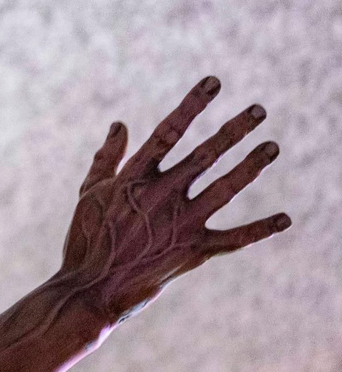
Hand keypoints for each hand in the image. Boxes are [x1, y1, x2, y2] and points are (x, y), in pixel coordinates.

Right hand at [57, 76, 290, 324]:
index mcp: (135, 176)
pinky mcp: (193, 250)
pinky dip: (259, 229)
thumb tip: (121, 125)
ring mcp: (181, 222)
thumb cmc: (86, 236)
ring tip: (272, 146)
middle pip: (205, 154)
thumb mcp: (90, 191)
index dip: (193, 105)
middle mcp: (162, 194)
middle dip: (234, 130)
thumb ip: (107, 157)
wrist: (93, 287)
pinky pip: (234, 238)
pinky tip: (284, 219)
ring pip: (225, 188)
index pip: (169, 130)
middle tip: (258, 110)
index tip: (213, 83)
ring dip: (251, 166)